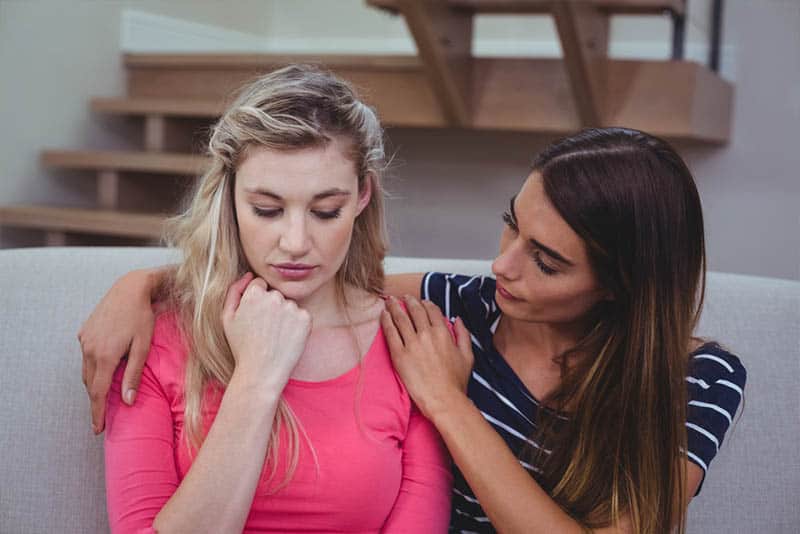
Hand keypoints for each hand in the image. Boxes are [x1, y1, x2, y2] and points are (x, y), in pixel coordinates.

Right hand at [79, 269, 157, 433]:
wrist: (130, 288)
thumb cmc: (142, 317)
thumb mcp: (142, 346)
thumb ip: (133, 374)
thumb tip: (127, 400)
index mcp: (104, 356)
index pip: (97, 392)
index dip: (97, 412)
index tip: (98, 429)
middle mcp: (89, 349)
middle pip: (89, 383)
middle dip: (95, 400)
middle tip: (102, 416)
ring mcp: (84, 339)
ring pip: (86, 369)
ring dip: (93, 382)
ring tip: (103, 395)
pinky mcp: (84, 331)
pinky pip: (86, 355)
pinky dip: (93, 365)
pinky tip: (103, 367)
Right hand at [222, 277, 311, 390]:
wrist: (261, 372)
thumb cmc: (242, 347)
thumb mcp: (227, 318)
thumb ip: (234, 291)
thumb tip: (248, 275)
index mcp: (254, 294)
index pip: (260, 285)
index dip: (257, 302)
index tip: (255, 318)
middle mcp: (274, 297)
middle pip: (275, 294)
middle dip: (271, 307)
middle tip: (264, 330)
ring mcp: (291, 307)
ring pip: (289, 305)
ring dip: (285, 316)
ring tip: (275, 336)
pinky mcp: (305, 319)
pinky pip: (302, 315)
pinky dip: (297, 325)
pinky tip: (287, 338)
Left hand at [381, 296, 473, 420]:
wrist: (444, 400)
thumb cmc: (456, 382)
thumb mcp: (467, 356)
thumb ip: (463, 335)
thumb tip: (457, 320)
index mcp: (443, 333)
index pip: (432, 311)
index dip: (425, 303)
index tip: (420, 302)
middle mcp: (426, 335)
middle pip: (415, 311)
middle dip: (408, 301)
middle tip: (402, 297)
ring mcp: (412, 344)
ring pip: (401, 318)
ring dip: (394, 307)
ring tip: (389, 301)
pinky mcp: (399, 355)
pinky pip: (390, 333)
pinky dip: (386, 321)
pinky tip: (383, 314)